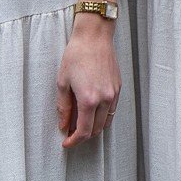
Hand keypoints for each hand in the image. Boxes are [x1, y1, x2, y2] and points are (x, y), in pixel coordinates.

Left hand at [56, 16, 120, 146]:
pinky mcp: (118, 88)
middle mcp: (104, 99)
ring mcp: (113, 94)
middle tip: (70, 132)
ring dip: (93, 127)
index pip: (83, 132)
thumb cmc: (76, 55)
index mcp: (89, 100)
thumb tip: (64, 124)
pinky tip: (92, 110)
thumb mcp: (62, 82)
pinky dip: (102, 116)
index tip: (67, 143)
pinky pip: (111, 110)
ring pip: (105, 122)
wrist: (94, 37)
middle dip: (83, 135)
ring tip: (81, 121)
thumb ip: (63, 107)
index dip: (74, 141)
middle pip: (96, 130)